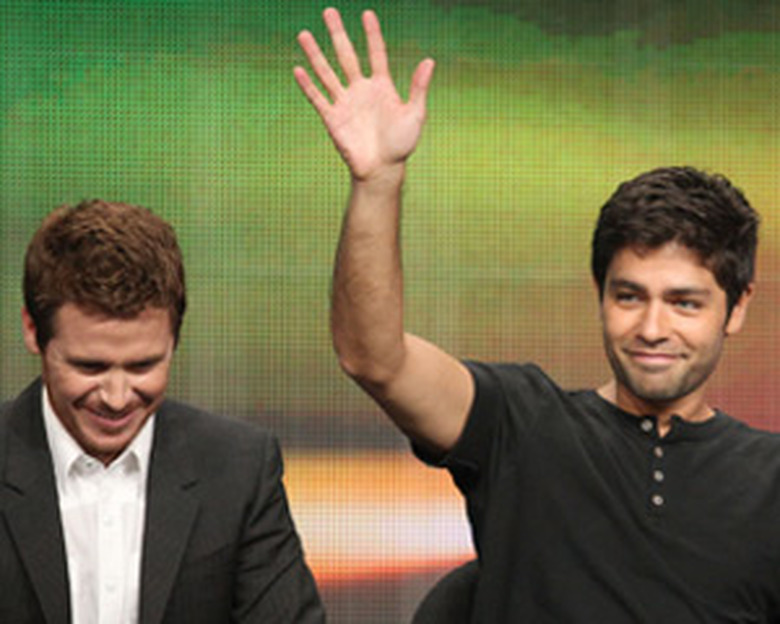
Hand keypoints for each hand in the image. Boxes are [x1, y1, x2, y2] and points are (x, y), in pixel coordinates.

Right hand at [294, 8, 434, 181]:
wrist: (382, 170)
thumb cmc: (401, 145)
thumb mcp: (415, 114)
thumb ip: (418, 88)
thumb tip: (429, 61)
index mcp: (382, 87)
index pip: (376, 53)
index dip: (372, 34)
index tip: (367, 14)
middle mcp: (361, 90)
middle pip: (347, 56)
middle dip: (338, 34)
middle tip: (329, 11)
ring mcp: (345, 103)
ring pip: (327, 73)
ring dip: (315, 54)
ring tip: (304, 34)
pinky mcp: (333, 119)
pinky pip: (318, 98)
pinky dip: (307, 85)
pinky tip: (298, 69)